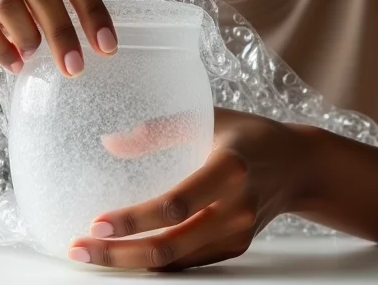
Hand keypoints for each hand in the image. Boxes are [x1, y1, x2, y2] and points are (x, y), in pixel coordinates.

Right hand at [0, 0, 117, 76]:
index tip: (106, 47)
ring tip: (37, 57)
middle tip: (75, 67)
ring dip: (29, 35)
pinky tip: (16, 65)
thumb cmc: (14, 2)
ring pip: (10, 2)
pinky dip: (2, 48)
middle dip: (63, 31)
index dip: (93, 9)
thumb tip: (104, 42)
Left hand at [70, 108, 314, 270]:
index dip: (134, 219)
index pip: (175, 204)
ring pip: (177, 261)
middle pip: (170, 245)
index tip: (96, 222)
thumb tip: (109, 143)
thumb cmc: (249, 133)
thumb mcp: (208, 116)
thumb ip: (160, 129)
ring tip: (92, 254)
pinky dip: (157, 262)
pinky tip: (126, 254)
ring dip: (131, 261)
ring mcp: (238, 234)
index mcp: (229, 169)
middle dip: (119, 253)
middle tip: (78, 250)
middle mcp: (236, 209)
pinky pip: (190, 261)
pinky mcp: (236, 247)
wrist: (299, 164)